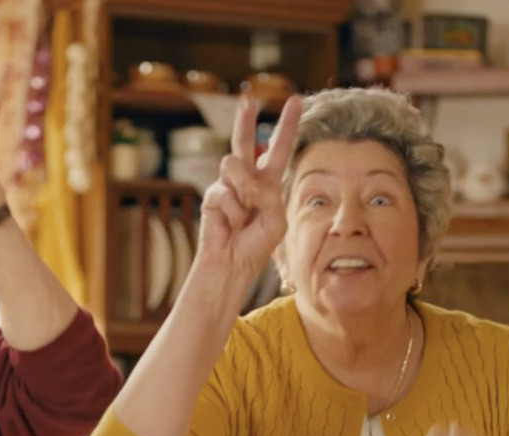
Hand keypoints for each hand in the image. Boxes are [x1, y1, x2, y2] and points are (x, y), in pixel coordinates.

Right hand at [192, 94, 302, 297]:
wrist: (233, 263)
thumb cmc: (257, 244)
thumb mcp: (276, 219)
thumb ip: (267, 195)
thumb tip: (244, 181)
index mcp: (268, 182)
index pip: (279, 148)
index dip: (287, 125)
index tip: (296, 100)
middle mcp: (247, 179)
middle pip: (246, 142)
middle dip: (246, 119)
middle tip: (249, 99)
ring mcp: (228, 185)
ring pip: (234, 164)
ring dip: (244, 190)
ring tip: (245, 215)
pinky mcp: (212, 196)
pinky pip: (225, 191)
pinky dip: (232, 211)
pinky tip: (231, 225)